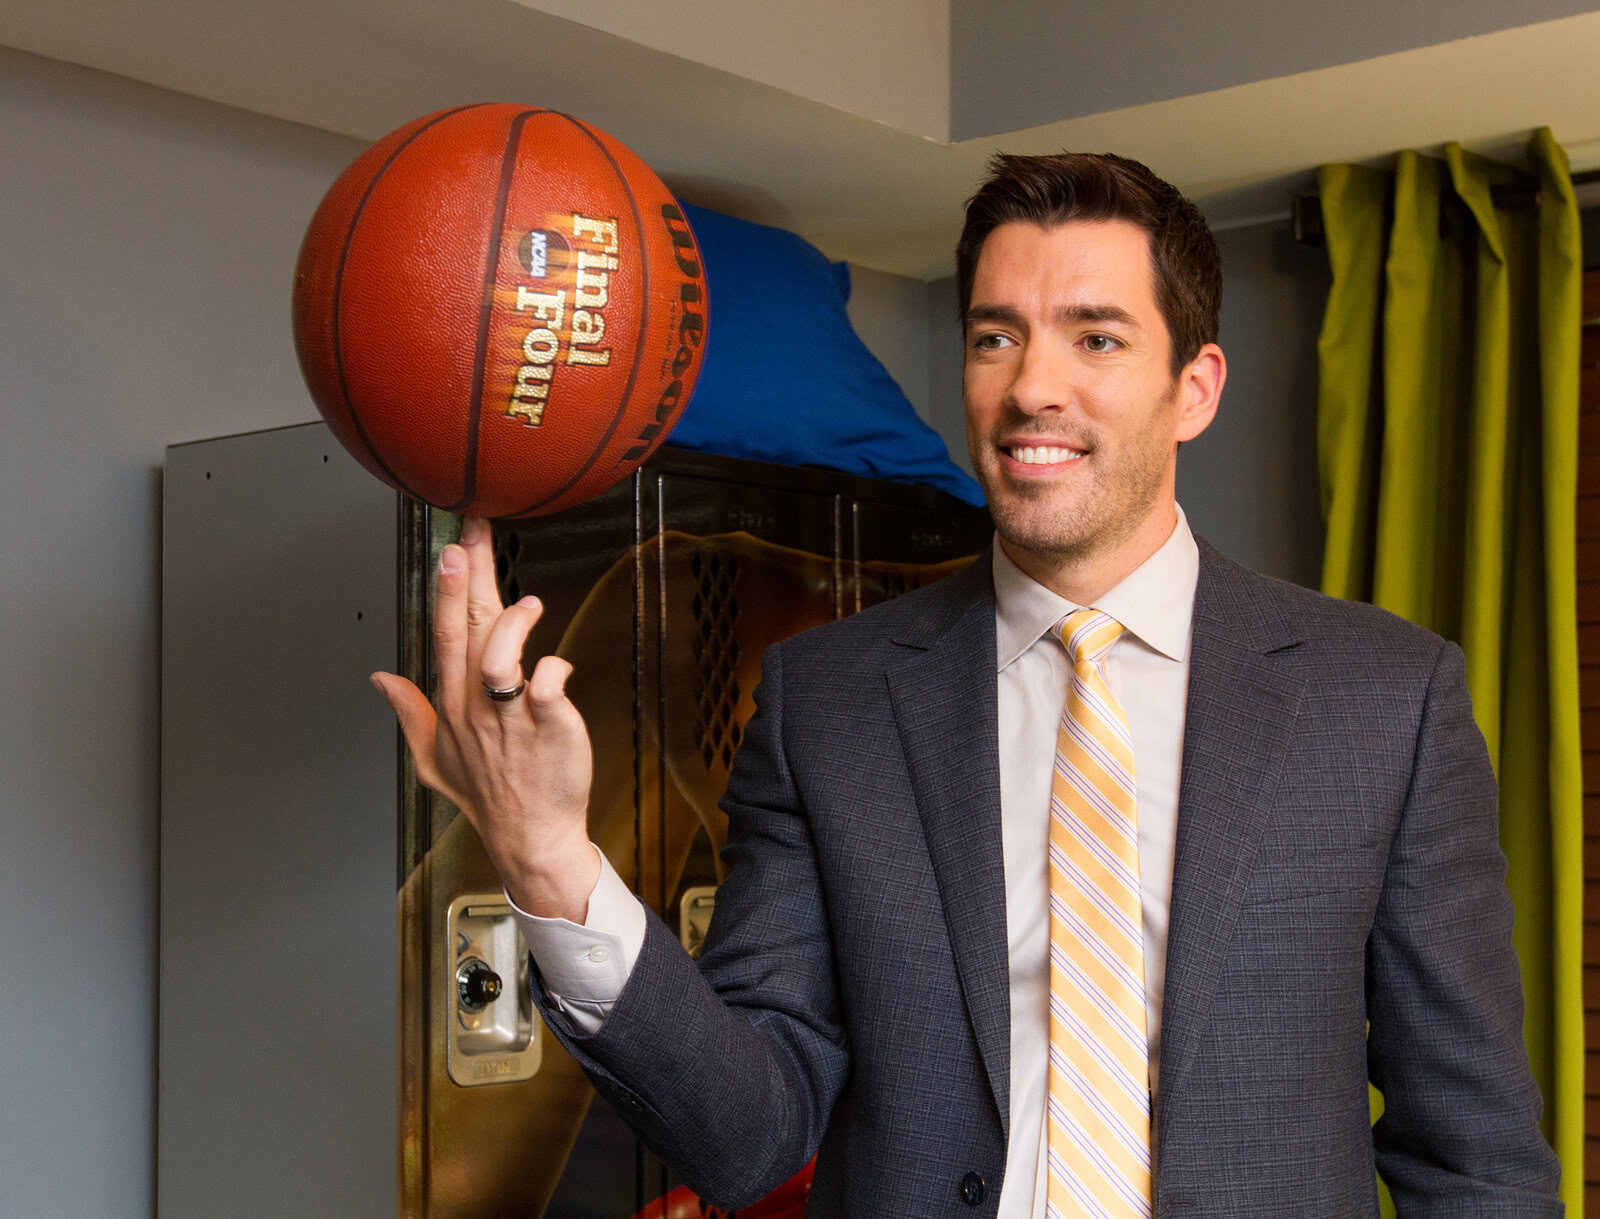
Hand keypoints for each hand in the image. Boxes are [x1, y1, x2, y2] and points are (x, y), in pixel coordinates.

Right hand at [370, 516, 598, 919]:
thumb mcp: (434, 758)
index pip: (445, 636)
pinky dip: (551, 669)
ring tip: (527, 604)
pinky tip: (556, 664)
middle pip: (467, 634)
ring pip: (500, 658)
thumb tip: (381, 678)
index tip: (451, 549)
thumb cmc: (490, 796)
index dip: (448, 590)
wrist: (530, 838)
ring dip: (512, 624)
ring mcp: (512, 720)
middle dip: (467, 582)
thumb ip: (410, 713)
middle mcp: (477, 708)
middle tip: (470, 539)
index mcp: (453, 706)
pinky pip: (545, 687)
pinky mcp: (550, 729)